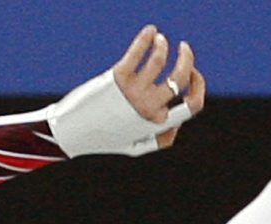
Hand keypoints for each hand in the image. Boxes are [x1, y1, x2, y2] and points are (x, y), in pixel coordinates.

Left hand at [112, 25, 205, 149]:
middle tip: (184, 49)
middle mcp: (149, 108)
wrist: (71, 133)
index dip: (199, 86)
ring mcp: (134, 91)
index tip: (193, 73)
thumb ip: (160, 138)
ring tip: (161, 39)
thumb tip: (177, 124)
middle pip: (181, 77)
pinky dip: (148, 38)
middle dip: (188, 60)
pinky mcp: (118, 77)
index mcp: (157, 123)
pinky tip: (151, 31)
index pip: (192, 104)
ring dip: (164, 46)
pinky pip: (138, 52)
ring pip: (160, 60)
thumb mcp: (135, 146)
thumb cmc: (104, 139)